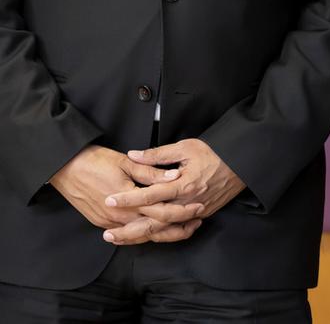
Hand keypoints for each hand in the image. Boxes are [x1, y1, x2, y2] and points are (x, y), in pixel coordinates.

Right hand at [49, 145, 202, 242]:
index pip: (161, 212)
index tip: (198, 207)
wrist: (65, 168)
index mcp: (128, 200)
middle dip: (178, 228)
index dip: (182, 211)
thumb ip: (151, 172)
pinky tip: (156, 231)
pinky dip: (143, 235)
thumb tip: (174, 176)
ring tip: (183, 229)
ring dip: (163, 234)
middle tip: (197, 221)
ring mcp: (108, 222)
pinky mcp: (101, 222)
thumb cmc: (95, 161)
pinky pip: (127, 234)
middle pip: (154, 229)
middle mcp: (119, 216)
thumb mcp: (126, 162)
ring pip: (141, 235)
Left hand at [101, 139, 244, 244]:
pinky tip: (147, 237)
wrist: (243, 163)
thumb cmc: (215, 153)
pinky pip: (178, 230)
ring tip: (121, 238)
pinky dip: (161, 235)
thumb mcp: (186, 147)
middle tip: (107, 233)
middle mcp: (188, 202)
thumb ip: (157, 154)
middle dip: (129, 229)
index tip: (109, 199)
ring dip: (141, 236)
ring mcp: (196, 211)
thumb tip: (133, 155)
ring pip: (164, 230)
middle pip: (154, 222)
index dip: (128, 198)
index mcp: (183, 184)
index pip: (150, 195)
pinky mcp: (202, 215)